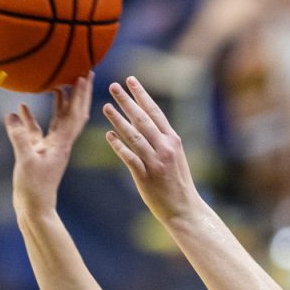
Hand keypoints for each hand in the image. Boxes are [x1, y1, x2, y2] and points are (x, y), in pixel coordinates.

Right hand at [5, 73, 93, 215]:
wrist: (34, 210)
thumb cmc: (33, 190)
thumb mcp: (26, 161)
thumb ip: (20, 138)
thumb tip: (12, 114)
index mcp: (62, 143)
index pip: (75, 114)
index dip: (81, 94)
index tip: (86, 74)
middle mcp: (60, 143)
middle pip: (72, 113)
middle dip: (78, 93)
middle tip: (82, 72)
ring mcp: (49, 148)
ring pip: (57, 120)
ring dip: (59, 101)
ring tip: (58, 81)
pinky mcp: (37, 153)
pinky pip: (37, 131)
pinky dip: (31, 118)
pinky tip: (21, 107)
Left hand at [103, 77, 200, 223]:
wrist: (184, 209)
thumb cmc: (178, 183)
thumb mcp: (176, 156)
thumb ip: (162, 140)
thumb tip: (147, 124)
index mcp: (173, 140)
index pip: (155, 112)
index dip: (141, 95)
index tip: (131, 80)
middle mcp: (165, 148)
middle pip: (142, 119)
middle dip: (127, 101)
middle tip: (114, 86)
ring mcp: (155, 162)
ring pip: (134, 136)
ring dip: (118, 120)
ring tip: (105, 106)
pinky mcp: (145, 177)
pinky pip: (130, 158)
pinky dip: (119, 146)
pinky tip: (109, 136)